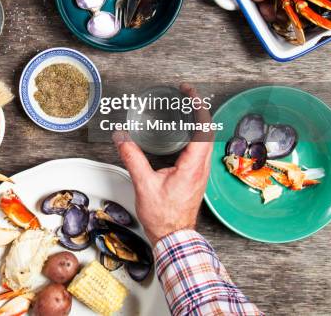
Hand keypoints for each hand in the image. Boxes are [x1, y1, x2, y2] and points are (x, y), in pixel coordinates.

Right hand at [113, 84, 212, 244]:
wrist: (174, 238)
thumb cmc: (164, 217)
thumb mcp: (144, 184)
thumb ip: (133, 158)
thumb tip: (122, 137)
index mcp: (193, 165)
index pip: (203, 127)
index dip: (197, 106)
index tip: (188, 92)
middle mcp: (201, 166)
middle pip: (207, 129)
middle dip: (197, 107)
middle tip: (185, 94)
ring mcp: (201, 171)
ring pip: (206, 138)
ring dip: (198, 120)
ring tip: (185, 107)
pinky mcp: (197, 175)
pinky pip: (201, 147)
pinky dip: (195, 132)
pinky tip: (183, 131)